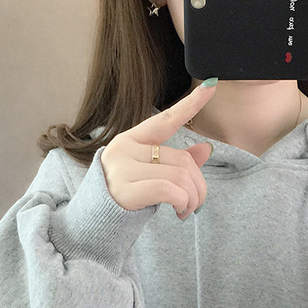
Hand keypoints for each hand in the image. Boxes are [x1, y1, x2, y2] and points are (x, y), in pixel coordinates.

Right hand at [100, 81, 216, 219]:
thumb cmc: (127, 195)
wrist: (96, 222)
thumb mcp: (151, 173)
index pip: (165, 119)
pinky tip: (179, 211)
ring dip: (192, 197)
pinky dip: (182, 202)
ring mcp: (123, 169)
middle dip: (198, 185)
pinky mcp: (126, 190)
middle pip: (182, 160)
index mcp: (132, 139)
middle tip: (197, 203)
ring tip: (187, 209)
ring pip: (179, 176)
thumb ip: (176, 161)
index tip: (212, 85)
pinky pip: (168, 190)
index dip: (190, 104)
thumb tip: (206, 149)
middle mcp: (125, 149)